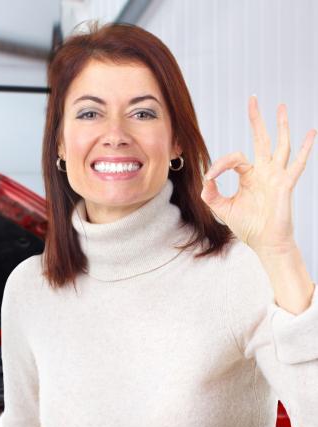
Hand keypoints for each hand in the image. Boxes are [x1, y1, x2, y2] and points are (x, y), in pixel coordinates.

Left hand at [201, 96, 315, 256]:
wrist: (265, 242)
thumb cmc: (248, 226)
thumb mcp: (222, 209)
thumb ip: (211, 194)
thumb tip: (205, 180)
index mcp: (248, 176)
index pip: (234, 158)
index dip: (219, 164)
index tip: (209, 177)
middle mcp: (264, 172)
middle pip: (261, 139)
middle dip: (256, 120)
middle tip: (253, 99)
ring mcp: (276, 176)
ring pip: (279, 145)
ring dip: (280, 125)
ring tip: (280, 106)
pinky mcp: (285, 184)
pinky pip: (296, 164)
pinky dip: (304, 148)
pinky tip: (310, 132)